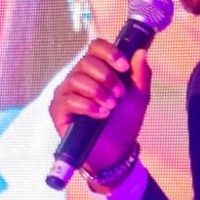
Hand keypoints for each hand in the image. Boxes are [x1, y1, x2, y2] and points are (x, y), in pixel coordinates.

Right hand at [49, 39, 153, 183]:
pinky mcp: (58, 111)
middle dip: (106, 77)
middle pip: (86, 62)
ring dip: (98, 92)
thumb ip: (140, 74)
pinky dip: (88, 106)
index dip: (109, 53)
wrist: (117, 151)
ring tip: (110, 106)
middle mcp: (78, 78)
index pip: (95, 47)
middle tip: (119, 94)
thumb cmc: (124, 122)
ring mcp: (66, 93)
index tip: (123, 67)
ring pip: (77, 80)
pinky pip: (69, 100)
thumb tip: (140, 52)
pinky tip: (100, 115)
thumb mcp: (138, 96)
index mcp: (96, 70)